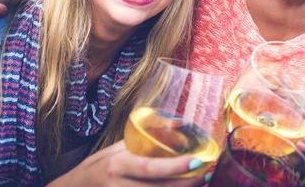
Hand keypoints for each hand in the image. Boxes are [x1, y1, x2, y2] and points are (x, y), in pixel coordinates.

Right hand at [48, 141, 208, 186]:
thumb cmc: (96, 168)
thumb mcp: (115, 150)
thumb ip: (143, 140)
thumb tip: (180, 124)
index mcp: (117, 165)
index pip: (149, 168)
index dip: (175, 167)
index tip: (198, 161)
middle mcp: (117, 186)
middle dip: (187, 185)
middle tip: (207, 175)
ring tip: (201, 184)